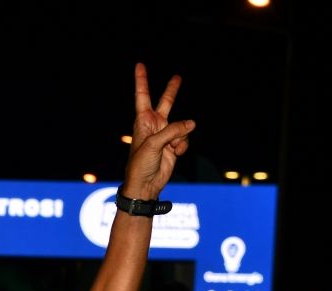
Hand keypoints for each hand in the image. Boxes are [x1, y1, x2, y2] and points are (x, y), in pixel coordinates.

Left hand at [122, 64, 195, 201]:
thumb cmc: (140, 164)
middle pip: (166, 102)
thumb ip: (173, 131)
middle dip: (172, 90)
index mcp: (143, 121)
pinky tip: (174, 154)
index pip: (142, 96)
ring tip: (170, 148)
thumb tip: (192, 124)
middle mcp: (155, 124)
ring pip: (182, 126)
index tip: (139, 65)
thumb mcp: (153, 144)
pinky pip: (186, 139)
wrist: (145, 184)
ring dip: (180, 137)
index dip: (142, 80)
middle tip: (178, 76)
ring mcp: (166, 134)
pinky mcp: (174, 145)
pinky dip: (183, 147)